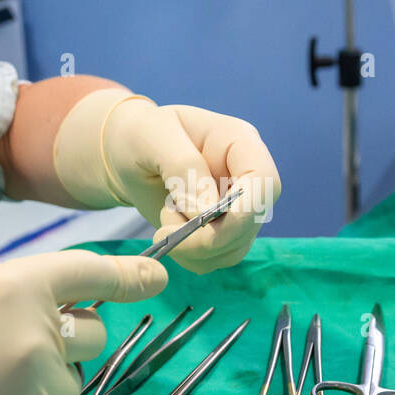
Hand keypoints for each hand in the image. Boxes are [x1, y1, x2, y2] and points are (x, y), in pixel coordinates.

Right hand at [0, 250, 166, 394]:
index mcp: (12, 287)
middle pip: (93, 335)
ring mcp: (39, 390)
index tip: (157, 278)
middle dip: (65, 344)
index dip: (129, 275)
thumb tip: (60, 314)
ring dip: (47, 388)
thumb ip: (9, 301)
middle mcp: (37, 334)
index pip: (88, 273)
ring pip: (76, 382)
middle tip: (4, 360)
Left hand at [56, 92, 280, 273]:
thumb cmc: (142, 135)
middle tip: (164, 231)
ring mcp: (236, 207)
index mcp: (240, 143)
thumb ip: (183, 168)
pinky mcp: (221, 231)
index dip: (244, 211)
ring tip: (163, 221)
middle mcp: (246, 177)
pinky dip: (191, 257)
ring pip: (236, 247)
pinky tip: (169, 234)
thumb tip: (208, 213)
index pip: (265, 182)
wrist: (129, 154)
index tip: (202, 223)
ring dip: (195, 249)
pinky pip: (218, 258)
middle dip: (209, 238)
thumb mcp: (154, 137)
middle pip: (251, 222)